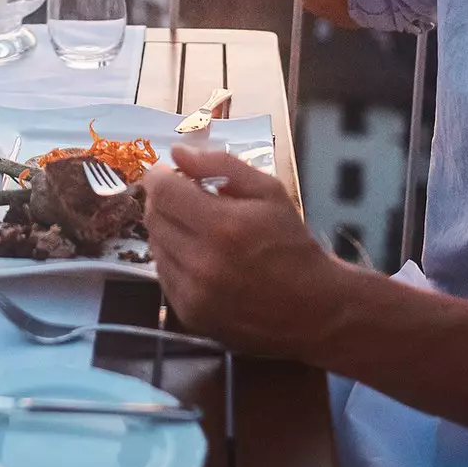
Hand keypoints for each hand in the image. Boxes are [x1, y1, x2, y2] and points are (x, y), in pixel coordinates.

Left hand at [142, 143, 356, 358]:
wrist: (313, 310)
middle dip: (165, 201)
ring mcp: (193, 293)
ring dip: (168, 231)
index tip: (169, 173)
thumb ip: (222, 165)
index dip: (161, 177)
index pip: (163, 192)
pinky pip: (163, 275)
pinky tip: (198, 258)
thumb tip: (178, 151)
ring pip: (155, 247)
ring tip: (196, 230)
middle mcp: (201, 262)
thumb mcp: (269, 193)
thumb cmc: (292, 245)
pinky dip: (174, 260)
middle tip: (185, 199)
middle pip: (154, 218)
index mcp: (223, 226)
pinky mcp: (189, 315)